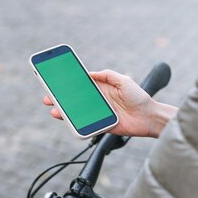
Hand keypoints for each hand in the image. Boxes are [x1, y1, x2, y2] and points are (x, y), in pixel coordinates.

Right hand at [43, 69, 176, 137]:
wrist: (149, 117)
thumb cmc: (139, 97)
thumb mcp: (123, 80)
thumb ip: (106, 75)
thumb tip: (89, 73)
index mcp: (102, 87)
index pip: (81, 84)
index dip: (68, 83)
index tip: (56, 81)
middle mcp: (98, 100)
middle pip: (75, 99)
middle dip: (60, 98)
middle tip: (48, 97)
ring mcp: (98, 113)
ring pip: (77, 112)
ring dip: (64, 111)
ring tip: (54, 110)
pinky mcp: (101, 124)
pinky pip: (85, 124)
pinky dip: (75, 123)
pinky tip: (67, 120)